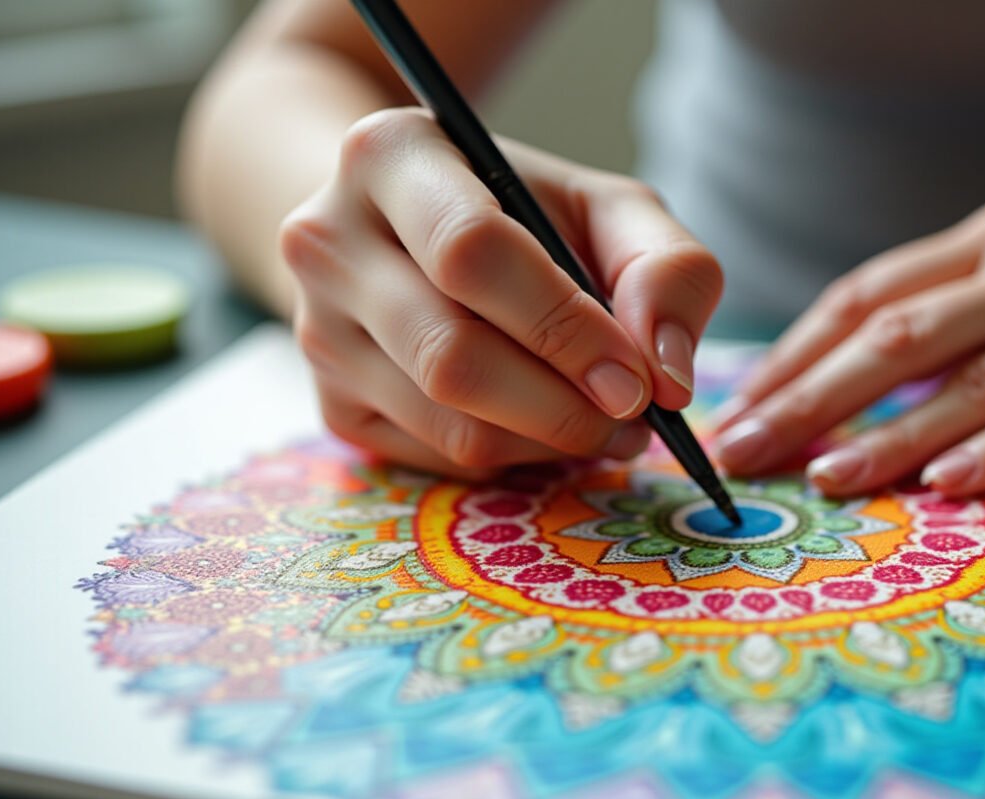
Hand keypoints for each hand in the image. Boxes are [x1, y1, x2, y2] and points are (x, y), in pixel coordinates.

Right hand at [279, 107, 721, 477]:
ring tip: (607, 424)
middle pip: (450, 354)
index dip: (565, 328)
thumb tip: (667, 374)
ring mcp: (317, 329)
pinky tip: (546, 426)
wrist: (414, 232)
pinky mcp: (332, 404)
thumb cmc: (525, 215)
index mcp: (390, 154)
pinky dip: (514, 457)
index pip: (472, 253)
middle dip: (563, 405)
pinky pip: (437, 458)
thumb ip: (665, 268)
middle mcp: (327, 240)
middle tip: (633, 417)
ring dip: (549, 442)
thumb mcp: (607, 208)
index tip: (636, 379)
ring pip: (447, 422)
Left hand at [714, 196, 984, 495]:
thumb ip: (966, 320)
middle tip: (740, 452)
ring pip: (967, 377)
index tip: (736, 409)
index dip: (794, 353)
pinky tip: (949, 486)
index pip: (869, 295)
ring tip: (821, 478)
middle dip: (806, 397)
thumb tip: (856, 391)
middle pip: (895, 334)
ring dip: (885, 433)